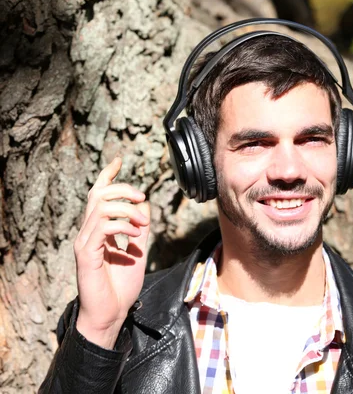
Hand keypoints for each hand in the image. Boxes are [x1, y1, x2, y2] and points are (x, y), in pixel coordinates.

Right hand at [74, 157, 149, 348]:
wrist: (112, 313)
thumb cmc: (122, 286)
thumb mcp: (137, 251)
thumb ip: (139, 228)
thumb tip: (144, 205)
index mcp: (99, 230)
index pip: (99, 195)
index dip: (108, 176)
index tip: (118, 160)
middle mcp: (88, 232)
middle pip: (99, 194)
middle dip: (122, 189)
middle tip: (142, 197)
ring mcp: (85, 242)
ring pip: (100, 206)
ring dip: (126, 209)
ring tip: (142, 224)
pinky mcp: (86, 253)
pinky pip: (102, 227)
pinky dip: (122, 225)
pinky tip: (134, 235)